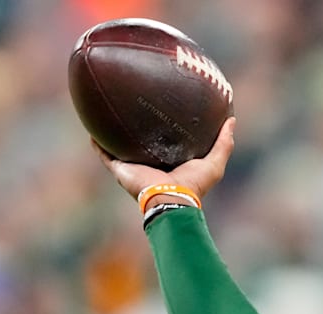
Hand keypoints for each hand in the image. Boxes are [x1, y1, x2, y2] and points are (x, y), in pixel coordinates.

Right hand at [95, 116, 236, 201]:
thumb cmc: (194, 184)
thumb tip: (232, 120)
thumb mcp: (215, 162)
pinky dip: (97, 143)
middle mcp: (150, 164)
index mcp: (170, 162)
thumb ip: (224, 143)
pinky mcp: (120, 169)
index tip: (166, 110)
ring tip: (108, 112)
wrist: (171, 199)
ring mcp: (134, 167)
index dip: (166, 129)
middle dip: (137, 128)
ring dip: (113, 133)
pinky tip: (91, 129)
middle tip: (134, 105)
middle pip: (141, 143)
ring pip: (119, 147)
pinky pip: (104, 154)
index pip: (167, 144)